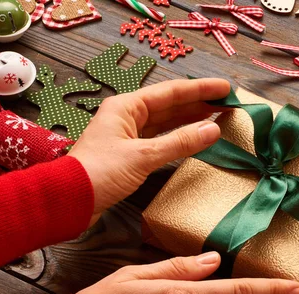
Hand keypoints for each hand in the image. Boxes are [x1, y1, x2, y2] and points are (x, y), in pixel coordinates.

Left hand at [68, 78, 230, 226]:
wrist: (69, 199)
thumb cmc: (100, 172)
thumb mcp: (144, 156)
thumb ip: (180, 142)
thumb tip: (213, 129)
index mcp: (127, 106)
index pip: (172, 92)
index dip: (201, 89)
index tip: (226, 88)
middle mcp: (128, 115)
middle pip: (171, 105)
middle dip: (200, 104)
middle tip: (229, 104)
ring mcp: (129, 134)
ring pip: (167, 122)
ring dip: (192, 120)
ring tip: (219, 117)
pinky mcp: (130, 153)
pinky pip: (162, 139)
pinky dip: (180, 138)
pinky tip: (196, 138)